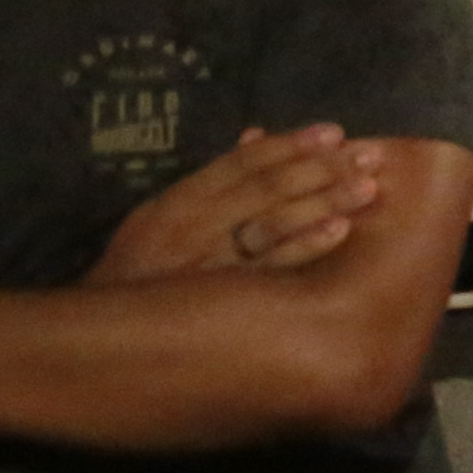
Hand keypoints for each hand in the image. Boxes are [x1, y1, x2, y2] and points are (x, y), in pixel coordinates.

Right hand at [88, 124, 383, 284]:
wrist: (104, 341)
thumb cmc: (142, 270)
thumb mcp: (159, 216)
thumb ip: (212, 178)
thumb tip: (257, 134)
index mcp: (175, 203)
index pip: (240, 165)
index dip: (290, 145)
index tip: (334, 131)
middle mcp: (190, 228)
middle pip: (264, 188)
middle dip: (319, 168)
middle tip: (368, 154)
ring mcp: (207, 264)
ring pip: (272, 224)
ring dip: (323, 201)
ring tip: (367, 186)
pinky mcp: (223, 300)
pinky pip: (271, 270)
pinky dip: (306, 247)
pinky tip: (341, 230)